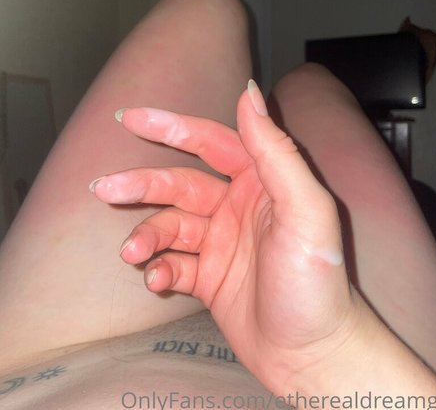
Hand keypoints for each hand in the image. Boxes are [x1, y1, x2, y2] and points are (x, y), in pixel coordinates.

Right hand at [90, 81, 360, 391]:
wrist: (313, 356)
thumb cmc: (317, 283)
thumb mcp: (305, 210)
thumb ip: (276, 151)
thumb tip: (248, 92)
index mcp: (264, 181)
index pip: (212, 142)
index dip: (173, 127)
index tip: (133, 118)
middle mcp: (239, 206)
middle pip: (180, 183)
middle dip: (142, 184)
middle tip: (106, 189)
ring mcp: (221, 242)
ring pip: (170, 224)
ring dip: (146, 235)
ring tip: (132, 253)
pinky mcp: (208, 277)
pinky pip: (172, 264)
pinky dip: (158, 269)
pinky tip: (156, 281)